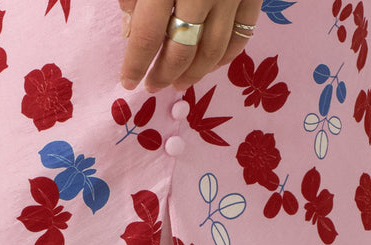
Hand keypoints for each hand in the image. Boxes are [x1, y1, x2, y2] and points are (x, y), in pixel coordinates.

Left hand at [117, 0, 262, 91]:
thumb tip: (131, 32)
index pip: (147, 35)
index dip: (136, 64)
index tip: (128, 82)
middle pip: (182, 51)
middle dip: (165, 75)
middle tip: (153, 86)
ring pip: (213, 50)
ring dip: (194, 74)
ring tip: (179, 83)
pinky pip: (242, 35)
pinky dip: (225, 57)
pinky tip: (210, 66)